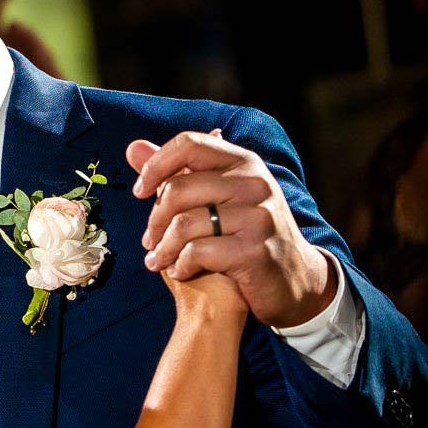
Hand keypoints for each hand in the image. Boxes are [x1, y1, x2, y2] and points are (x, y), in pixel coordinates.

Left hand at [130, 131, 337, 327]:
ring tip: (158, 262)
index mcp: (243, 162)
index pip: (189, 144)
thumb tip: (133, 148)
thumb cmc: (246, 237)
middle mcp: (255, 183)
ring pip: (184, 224)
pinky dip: (181, 266)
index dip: (156, 166)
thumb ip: (176, 173)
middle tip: (150, 241)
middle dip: (154, 220)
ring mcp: (258, 216)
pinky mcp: (255, 251)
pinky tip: (181, 272)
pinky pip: (198, 252)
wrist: (294, 282)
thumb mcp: (217, 199)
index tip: (140, 191)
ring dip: (162, 249)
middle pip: (178, 189)